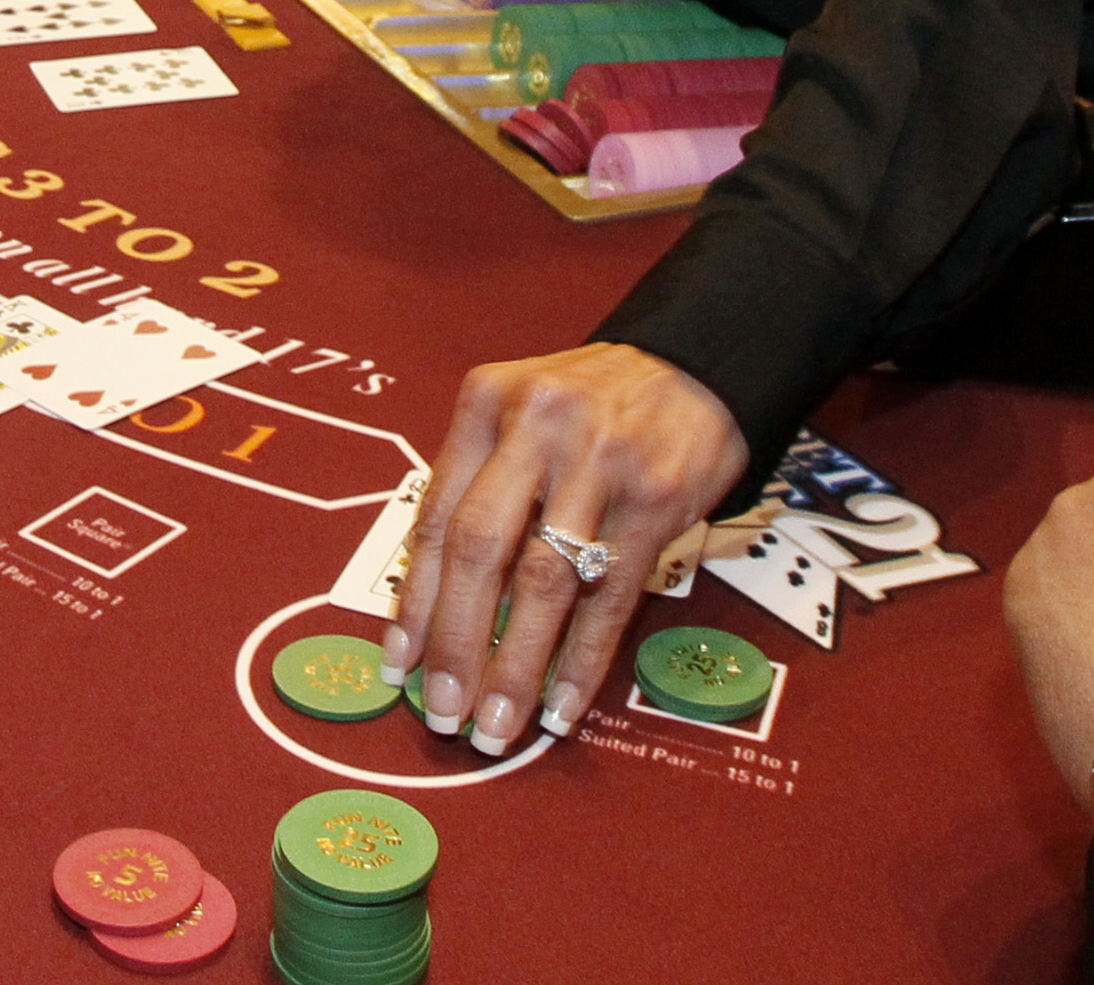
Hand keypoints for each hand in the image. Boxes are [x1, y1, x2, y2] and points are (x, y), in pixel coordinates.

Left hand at [382, 344, 748, 755]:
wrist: (695, 366)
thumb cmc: (589, 405)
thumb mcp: (518, 415)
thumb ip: (476, 487)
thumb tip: (429, 605)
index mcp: (487, 404)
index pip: (436, 515)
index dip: (413, 600)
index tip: (399, 665)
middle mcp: (537, 428)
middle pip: (479, 549)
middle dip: (455, 642)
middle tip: (442, 710)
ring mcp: (600, 464)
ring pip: (544, 582)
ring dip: (515, 666)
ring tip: (495, 727)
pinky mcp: (655, 500)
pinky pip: (610, 597)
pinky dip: (582, 660)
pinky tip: (560, 706)